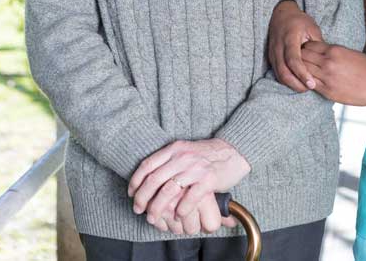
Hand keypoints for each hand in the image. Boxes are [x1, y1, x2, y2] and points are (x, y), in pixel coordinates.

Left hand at [128, 139, 249, 225]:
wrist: (234, 151)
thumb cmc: (208, 155)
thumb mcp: (185, 150)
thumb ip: (169, 160)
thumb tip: (148, 175)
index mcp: (174, 149)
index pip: (147, 165)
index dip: (135, 181)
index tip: (131, 193)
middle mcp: (183, 157)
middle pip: (154, 180)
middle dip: (142, 198)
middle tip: (138, 209)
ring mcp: (196, 168)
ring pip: (168, 191)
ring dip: (157, 207)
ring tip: (153, 217)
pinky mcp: (209, 179)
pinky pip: (190, 197)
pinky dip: (181, 209)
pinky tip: (178, 214)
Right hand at [268, 0, 323, 91]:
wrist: (281, 15)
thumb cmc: (299, 21)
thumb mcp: (312, 28)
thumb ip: (318, 45)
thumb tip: (326, 62)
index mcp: (289, 38)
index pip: (293, 60)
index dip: (302, 74)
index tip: (312, 83)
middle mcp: (278, 47)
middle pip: (284, 72)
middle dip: (297, 84)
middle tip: (310, 88)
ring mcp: (273, 54)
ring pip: (280, 75)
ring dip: (292, 84)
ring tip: (306, 87)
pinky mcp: (272, 58)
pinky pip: (278, 74)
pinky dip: (288, 80)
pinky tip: (298, 82)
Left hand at [300, 41, 365, 105]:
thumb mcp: (349, 53)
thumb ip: (334, 52)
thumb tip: (321, 53)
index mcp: (334, 50)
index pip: (309, 46)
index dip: (305, 49)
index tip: (305, 53)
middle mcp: (328, 62)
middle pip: (302, 57)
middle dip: (299, 59)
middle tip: (300, 63)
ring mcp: (327, 78)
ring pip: (303, 71)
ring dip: (301, 72)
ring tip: (303, 73)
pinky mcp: (328, 91)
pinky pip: (310, 85)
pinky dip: (308, 83)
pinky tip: (310, 82)